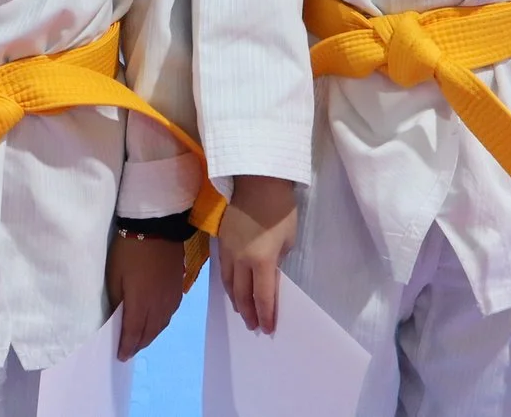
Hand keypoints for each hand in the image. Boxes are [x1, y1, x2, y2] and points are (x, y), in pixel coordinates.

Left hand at [106, 232, 185, 359]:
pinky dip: (160, 323)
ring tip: (140, 340)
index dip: (127, 346)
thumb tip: (117, 316)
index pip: (134, 332)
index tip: (121, 356)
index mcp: (141, 303)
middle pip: (149, 332)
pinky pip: (169, 314)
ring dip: (150, 335)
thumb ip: (117, 299)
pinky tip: (155, 322)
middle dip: (139, 344)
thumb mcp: (115, 274)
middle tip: (129, 351)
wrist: (157, 227)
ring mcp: (171, 297)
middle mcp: (159, 305)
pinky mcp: (178, 288)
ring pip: (161, 325)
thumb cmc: (129, 250)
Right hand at [216, 175, 300, 334]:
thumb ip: (278, 260)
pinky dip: (228, 284)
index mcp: (262, 261)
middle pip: (242, 294)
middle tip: (254, 326)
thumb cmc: (280, 209)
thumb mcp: (289, 239)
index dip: (266, 315)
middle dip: (249, 313)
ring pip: (228, 284)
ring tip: (242, 312)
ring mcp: (228, 251)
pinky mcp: (221, 241)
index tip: (268, 328)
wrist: (257, 181)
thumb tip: (270, 271)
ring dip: (236, 301)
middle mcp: (241, 261)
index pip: (262, 297)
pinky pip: (223, 269)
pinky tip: (232, 288)